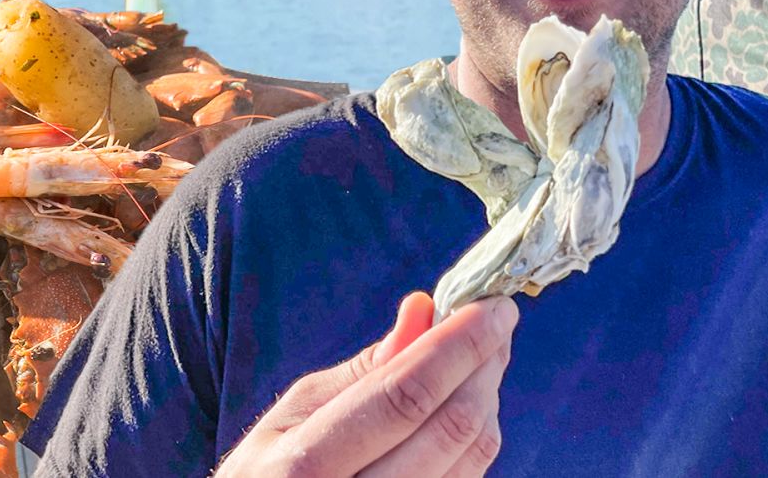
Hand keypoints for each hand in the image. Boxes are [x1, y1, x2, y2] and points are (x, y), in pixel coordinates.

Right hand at [215, 292, 514, 477]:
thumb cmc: (269, 474)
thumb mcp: (292, 416)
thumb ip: (362, 369)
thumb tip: (423, 310)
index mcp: (308, 466)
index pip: (404, 395)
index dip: (457, 346)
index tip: (492, 306)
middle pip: (451, 427)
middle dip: (484, 363)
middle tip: (498, 321)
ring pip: (472, 456)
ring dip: (488, 396)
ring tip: (484, 357)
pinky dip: (479, 433)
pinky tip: (469, 403)